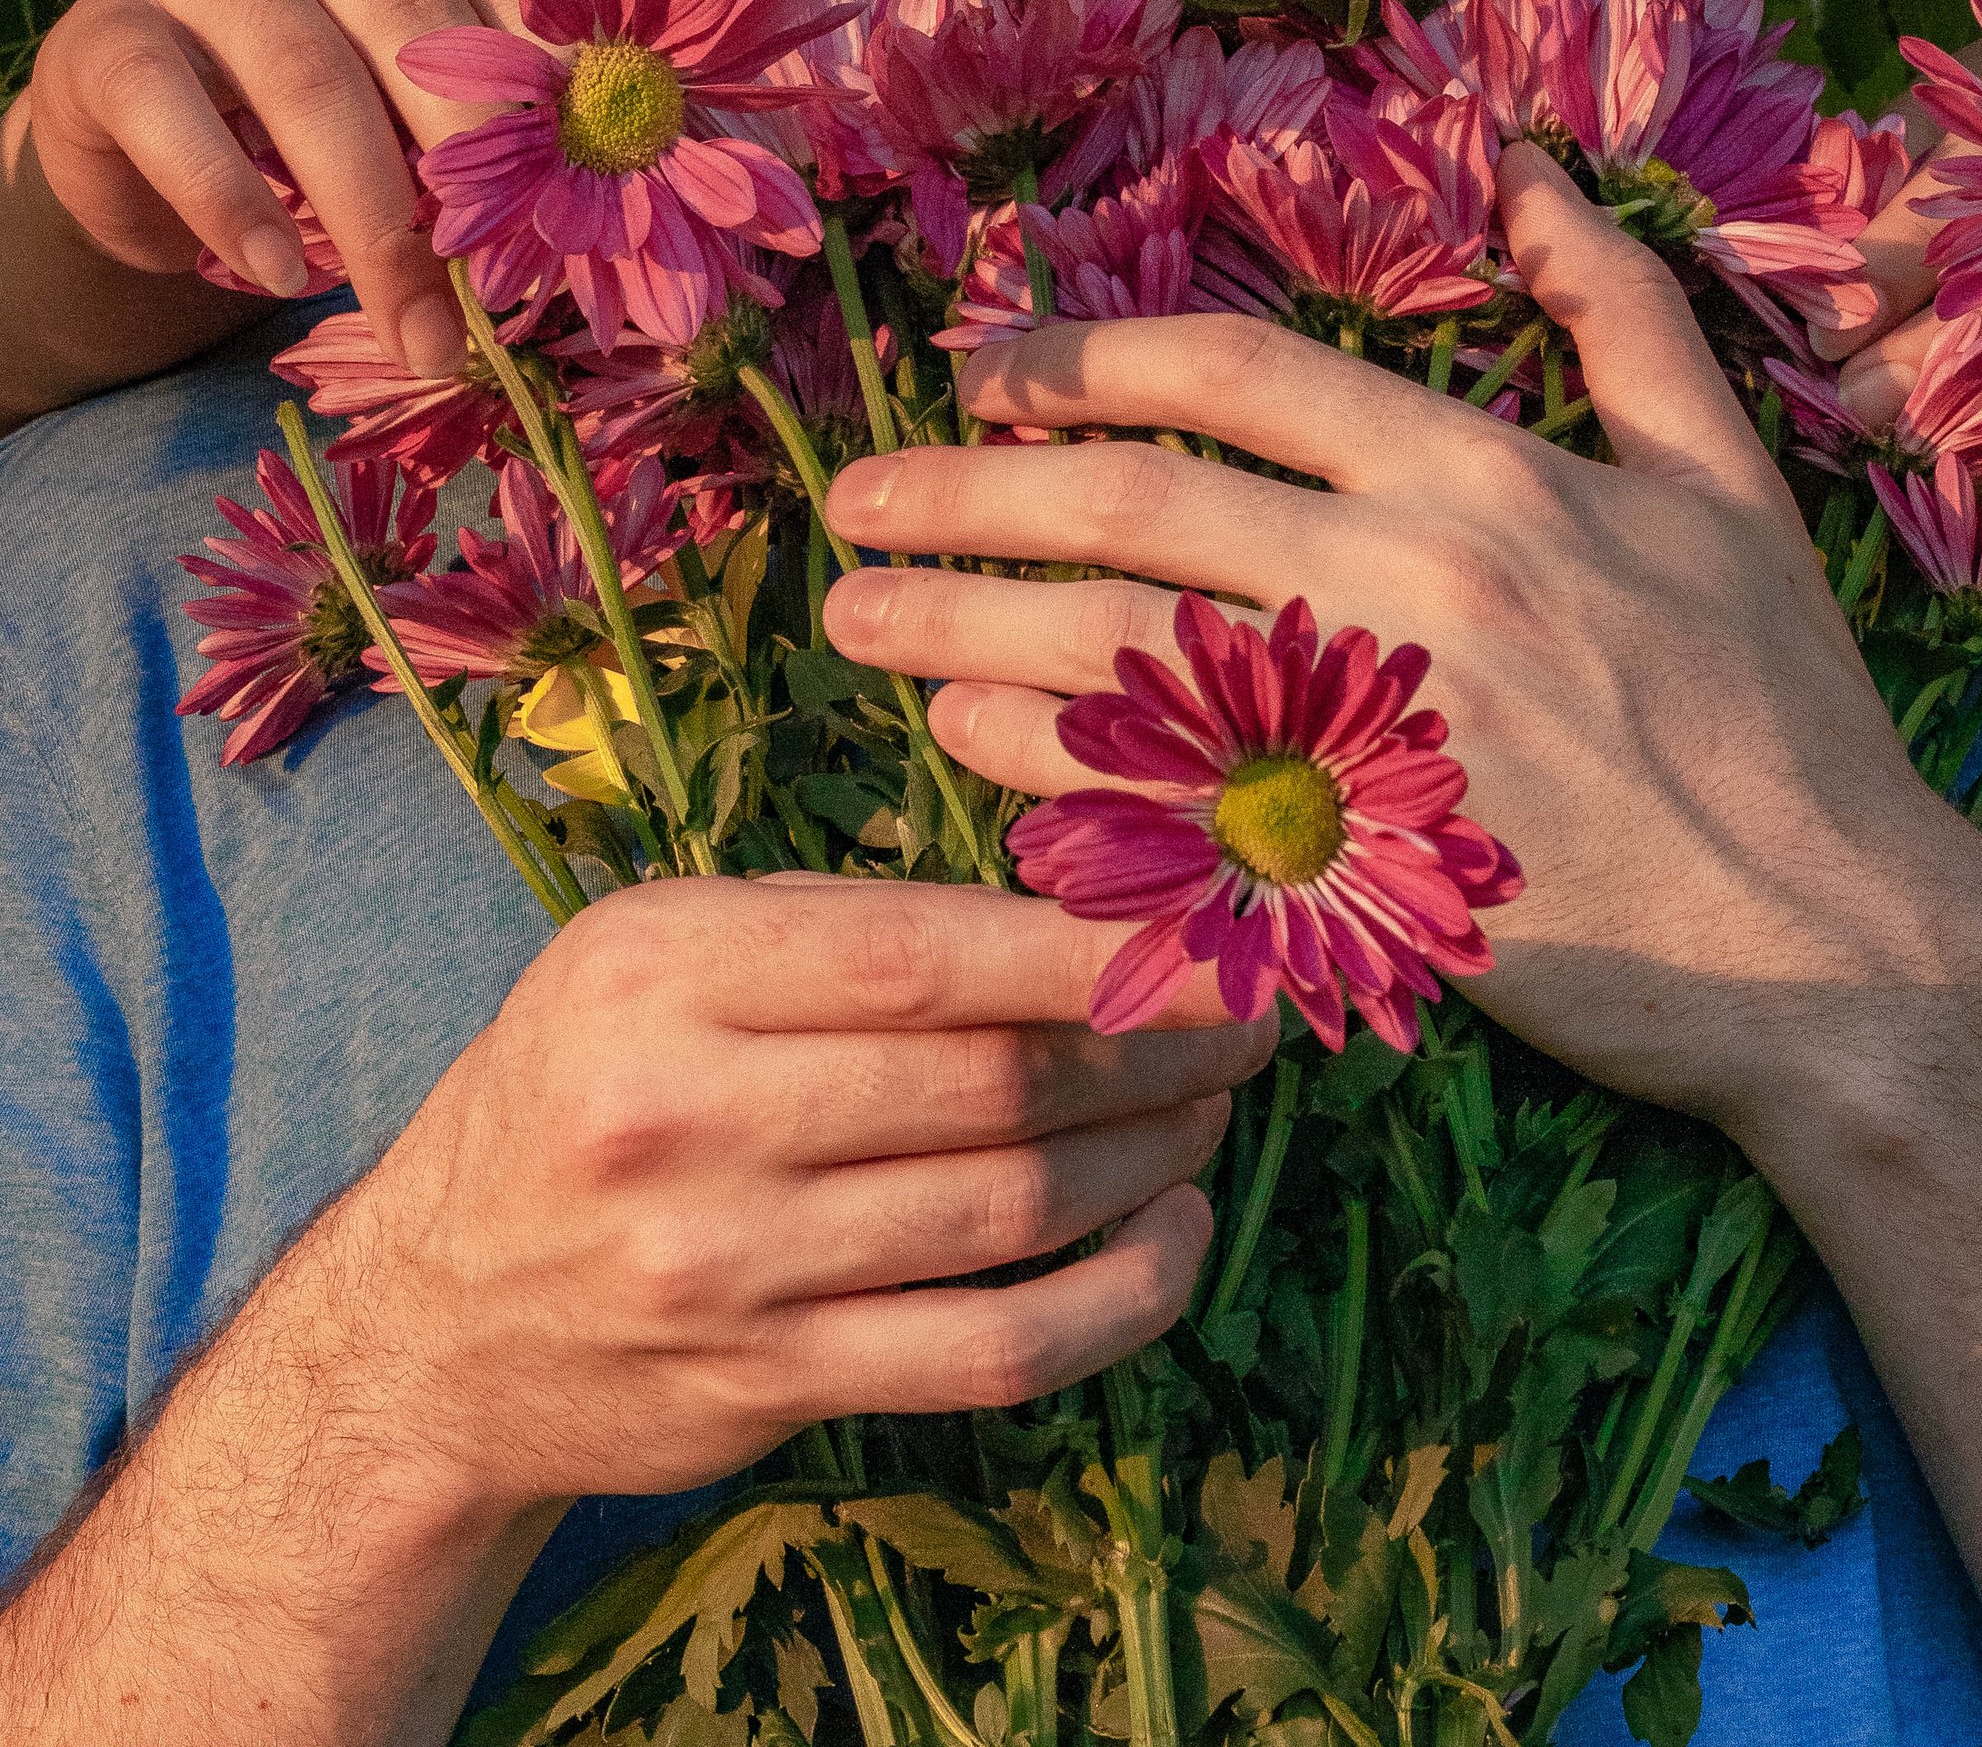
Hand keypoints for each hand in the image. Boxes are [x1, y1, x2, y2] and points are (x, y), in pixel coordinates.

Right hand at [12, 0, 545, 387]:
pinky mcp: (106, 29)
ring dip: (374, 225)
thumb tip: (608, 191)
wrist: (151, 108)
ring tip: (420, 329)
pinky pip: (180, 121)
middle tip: (511, 288)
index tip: (598, 193)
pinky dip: (240, 208)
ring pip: (309, 78)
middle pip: (414, 23)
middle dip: (475, 171)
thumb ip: (509, 92)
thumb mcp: (432, 64)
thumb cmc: (341, 73)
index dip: (560, 86)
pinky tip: (287, 275)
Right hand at [339, 876, 1266, 1509]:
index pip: (923, 952)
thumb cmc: (584, 1092)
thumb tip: (1075, 897)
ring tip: (1216, 1105)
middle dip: (1153, 1044)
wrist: (431, 1326)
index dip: (1090, 942)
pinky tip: (1172, 1239)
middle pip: (988, 1082)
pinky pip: (989, 1349)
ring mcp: (727, 1268)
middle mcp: (683, 1118)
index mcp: (660, 972)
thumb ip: (830, 928)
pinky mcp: (769, 1384)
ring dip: (1151, 1157)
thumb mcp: (650, 957)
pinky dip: (1116, 1300)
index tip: (1206, 921)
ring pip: (1009, 1212)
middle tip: (1249, 1013)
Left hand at [820, 150, 1981, 1144]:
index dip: (1082, 357)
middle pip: (1133, 508)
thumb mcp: (1721, 475)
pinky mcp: (1359, 879)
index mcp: (1486, 475)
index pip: (1230, 374)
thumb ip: (1614, 310)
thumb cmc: (1780, 705)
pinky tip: (965, 737)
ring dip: (964, 624)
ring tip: (859, 615)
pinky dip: (1046, 764)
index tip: (979, 371)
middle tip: (855, 498)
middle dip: (967, 490)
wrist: (1835, 947)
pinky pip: (1153, 806)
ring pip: (1116, 654)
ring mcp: (1378, 740)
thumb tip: (1524, 166)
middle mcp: (1414, 587)